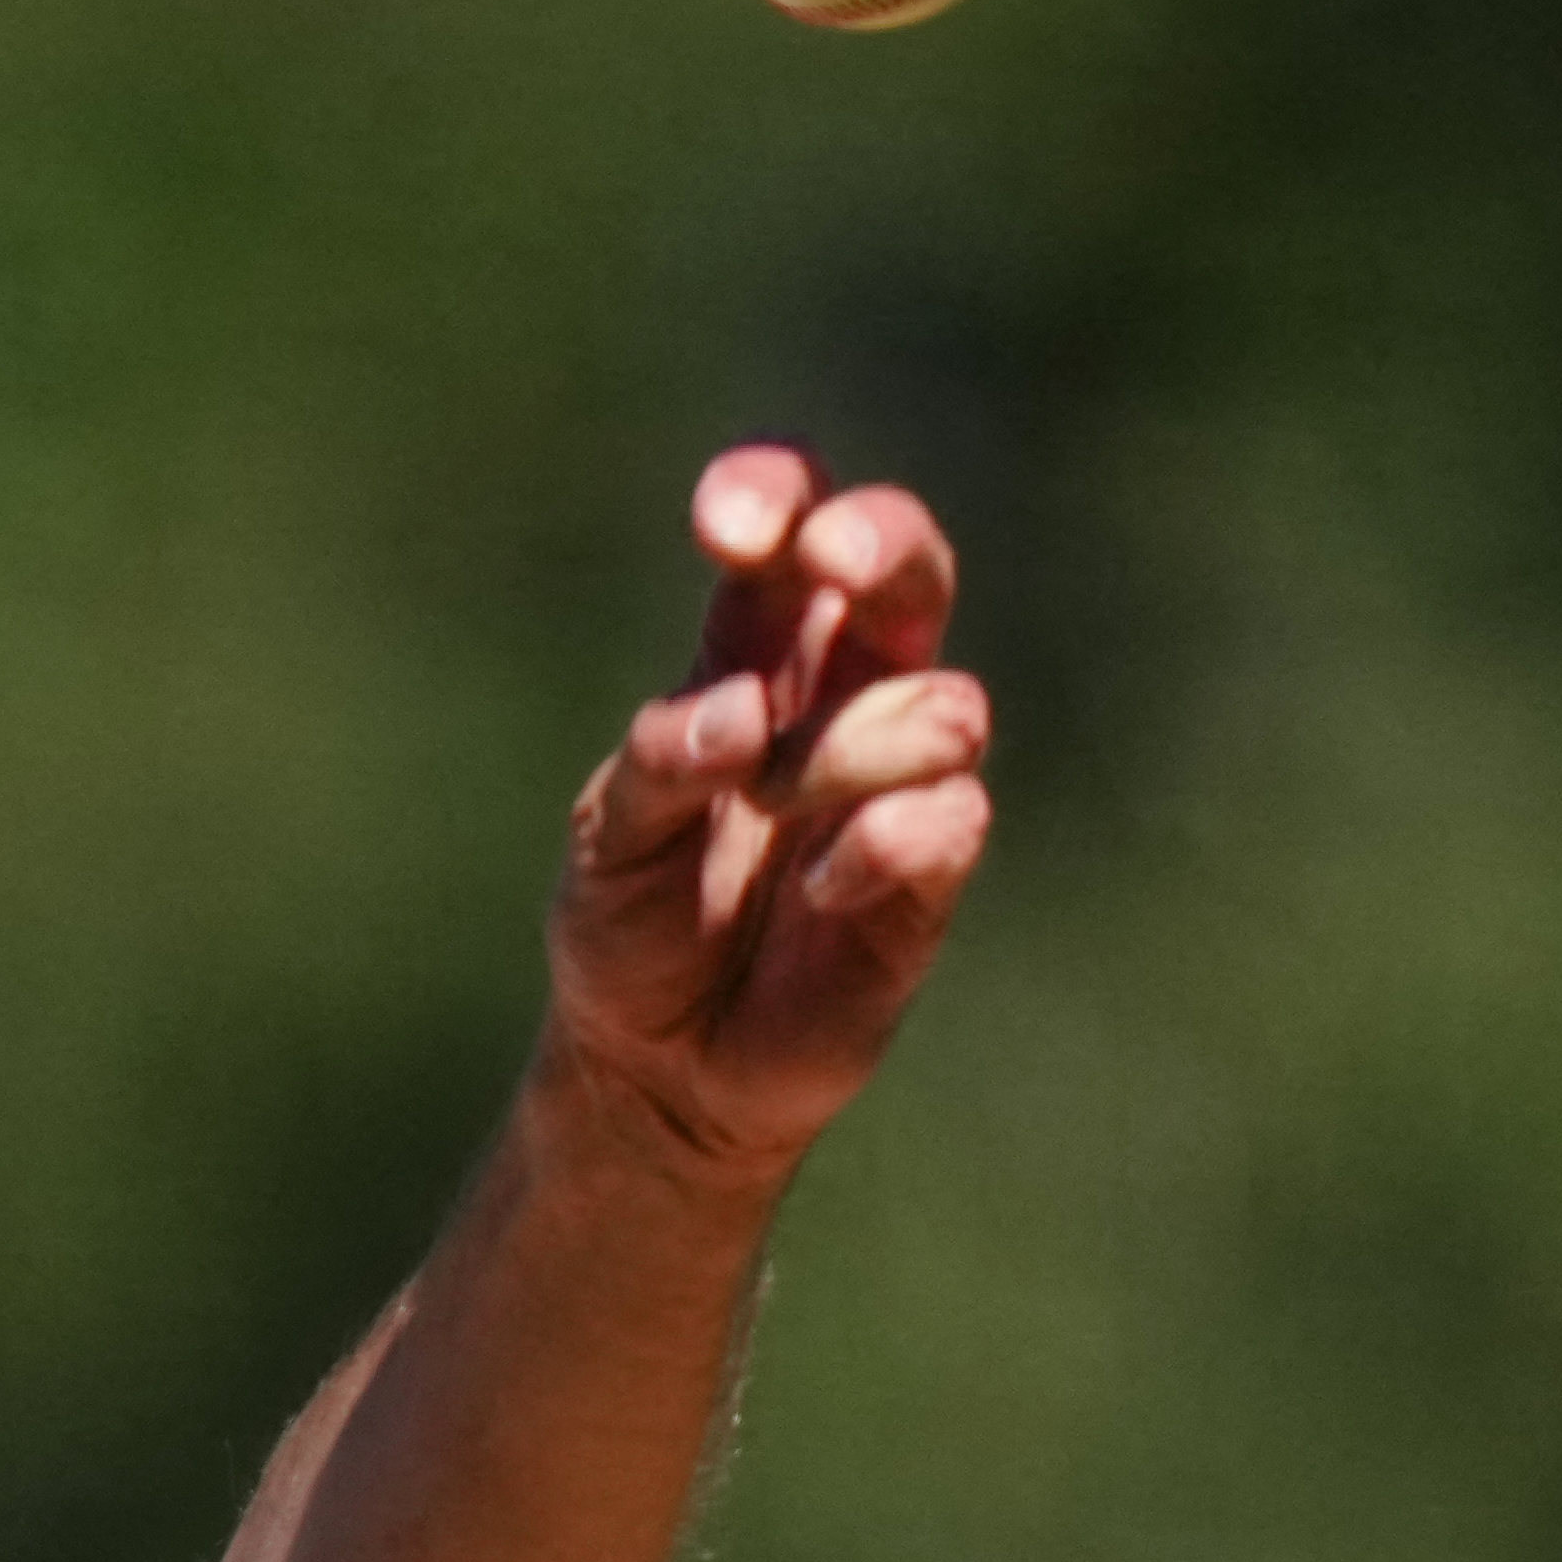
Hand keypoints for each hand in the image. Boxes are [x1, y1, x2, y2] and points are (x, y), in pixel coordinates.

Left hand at [538, 444, 992, 1188]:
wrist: (655, 1065)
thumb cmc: (630, 923)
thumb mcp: (611, 837)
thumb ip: (664, 761)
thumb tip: (745, 714)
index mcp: (754, 657)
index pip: (788, 535)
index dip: (777, 496)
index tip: (726, 523)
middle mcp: (843, 697)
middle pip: (906, 570)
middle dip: (879, 543)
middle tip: (826, 559)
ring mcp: (899, 780)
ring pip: (941, 702)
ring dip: (845, 752)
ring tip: (771, 817)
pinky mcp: (934, 869)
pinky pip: (951, 815)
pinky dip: (879, 845)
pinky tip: (817, 895)